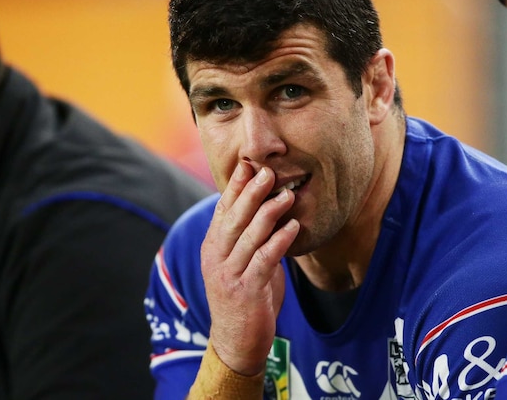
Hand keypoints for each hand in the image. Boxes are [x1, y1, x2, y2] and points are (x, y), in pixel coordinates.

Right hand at [201, 162, 299, 375]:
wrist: (236, 343)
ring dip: (268, 213)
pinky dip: (278, 242)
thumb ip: (249, 238)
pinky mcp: (245, 291)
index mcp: (213, 247)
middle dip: (251, 192)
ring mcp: (228, 275)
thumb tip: (267, 208)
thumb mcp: (241, 263)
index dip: (235, 187)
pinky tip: (293, 228)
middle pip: (234, 218)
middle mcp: (216, 258)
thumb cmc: (244, 298)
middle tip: (267, 171)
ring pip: (248, 237)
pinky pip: (263, 261)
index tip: (248, 164)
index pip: (222, 210)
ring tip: (287, 195)